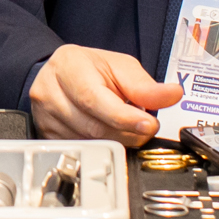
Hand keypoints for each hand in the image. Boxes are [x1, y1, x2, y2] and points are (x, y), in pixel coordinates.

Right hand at [26, 44, 182, 145]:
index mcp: (68, 66)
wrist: (60, 74)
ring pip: (87, 143)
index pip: (94, 99)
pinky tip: (108, 134)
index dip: (124, 117)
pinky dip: (100, 148)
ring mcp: (45, 117)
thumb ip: (145, 85)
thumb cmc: (90, 69)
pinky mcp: (47, 136)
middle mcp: (50, 92)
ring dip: (115, 142)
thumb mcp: (120, 67)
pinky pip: (80, 151)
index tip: (149, 125)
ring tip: (125, 128)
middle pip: (93, 127)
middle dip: (127, 134)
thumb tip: (173, 94)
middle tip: (145, 129)